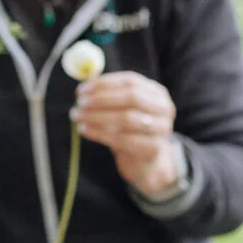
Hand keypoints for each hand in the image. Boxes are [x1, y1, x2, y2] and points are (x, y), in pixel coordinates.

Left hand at [72, 72, 181, 195]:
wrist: (145, 161)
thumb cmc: (129, 130)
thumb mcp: (122, 109)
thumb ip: (107, 96)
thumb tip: (82, 90)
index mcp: (157, 93)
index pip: (130, 81)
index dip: (104, 84)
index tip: (81, 90)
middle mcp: (164, 108)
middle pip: (131, 98)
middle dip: (101, 100)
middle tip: (79, 103)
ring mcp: (162, 129)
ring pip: (126, 119)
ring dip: (97, 116)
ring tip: (77, 117)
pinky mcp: (153, 148)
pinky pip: (123, 139)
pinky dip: (99, 133)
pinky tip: (84, 130)